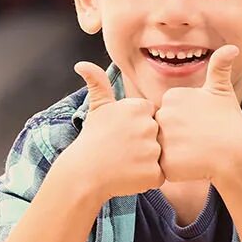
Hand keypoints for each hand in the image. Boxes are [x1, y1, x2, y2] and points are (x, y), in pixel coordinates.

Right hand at [62, 61, 162, 201]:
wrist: (83, 173)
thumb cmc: (92, 139)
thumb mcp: (97, 108)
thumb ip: (98, 83)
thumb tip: (82, 64)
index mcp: (139, 107)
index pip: (151, 116)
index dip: (137, 127)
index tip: (123, 134)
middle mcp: (149, 126)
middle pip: (158, 135)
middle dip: (144, 143)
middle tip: (123, 150)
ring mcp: (153, 150)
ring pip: (160, 156)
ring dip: (146, 161)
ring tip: (126, 162)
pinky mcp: (154, 173)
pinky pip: (159, 175)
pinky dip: (147, 178)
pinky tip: (130, 175)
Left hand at [154, 45, 241, 183]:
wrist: (239, 152)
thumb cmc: (230, 122)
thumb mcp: (222, 91)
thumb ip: (219, 68)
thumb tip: (232, 47)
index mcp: (172, 96)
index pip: (168, 114)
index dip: (184, 124)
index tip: (200, 126)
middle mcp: (163, 115)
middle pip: (162, 131)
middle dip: (177, 139)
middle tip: (199, 141)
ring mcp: (163, 139)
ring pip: (162, 150)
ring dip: (176, 154)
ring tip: (196, 153)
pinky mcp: (166, 162)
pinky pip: (164, 169)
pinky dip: (177, 171)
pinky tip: (193, 165)